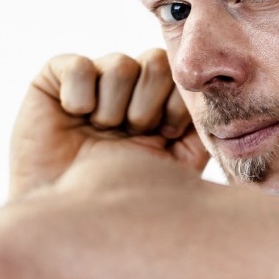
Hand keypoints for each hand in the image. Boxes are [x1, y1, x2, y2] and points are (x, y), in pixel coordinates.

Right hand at [7, 50, 206, 199]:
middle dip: (147, 106)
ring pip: (120, 64)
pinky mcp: (56, 78)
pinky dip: (80, 97)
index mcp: (160, 103)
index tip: (167, 135)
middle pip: (156, 61)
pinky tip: (75, 118)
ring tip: (102, 133)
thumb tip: (222, 110)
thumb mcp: (178, 166)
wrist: (73, 217)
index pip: (181, 76)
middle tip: (132, 134)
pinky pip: (79, 66)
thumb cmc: (125, 196)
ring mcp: (95, 80)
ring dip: (113, 108)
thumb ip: (201, 134)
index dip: (178, 104)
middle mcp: (129, 87)